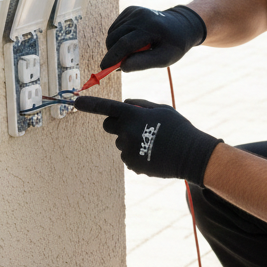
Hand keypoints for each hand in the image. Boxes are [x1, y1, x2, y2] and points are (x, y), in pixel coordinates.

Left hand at [73, 96, 221, 185]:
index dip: (89, 104)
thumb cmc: (177, 128)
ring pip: (120, 141)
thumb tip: (125, 103)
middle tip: (134, 125)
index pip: (105, 107)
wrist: (189, 155)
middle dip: (116, 123)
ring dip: (131, 139)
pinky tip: (152, 153)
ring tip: (152, 142)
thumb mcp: (161, 109)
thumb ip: (140, 104)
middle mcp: (126, 132)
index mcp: (133, 115)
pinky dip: (136, 153)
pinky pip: (127, 155)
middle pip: (108, 125)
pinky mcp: (131, 164)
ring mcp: (127, 150)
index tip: (76, 102)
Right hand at [101, 5, 206, 71]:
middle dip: (112, 53)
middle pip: (115, 37)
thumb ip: (143, 63)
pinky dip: (118, 37)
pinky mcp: (130, 10)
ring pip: (112, 33)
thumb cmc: (173, 45)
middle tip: (117, 65)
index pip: (125, 43)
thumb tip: (122, 66)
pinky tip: (130, 41)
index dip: (113, 57)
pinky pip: (115, 27)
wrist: (180, 26)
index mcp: (151, 28)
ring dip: (115, 46)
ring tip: (130, 53)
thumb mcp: (164, 59)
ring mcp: (135, 10)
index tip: (104, 68)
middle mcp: (141, 16)